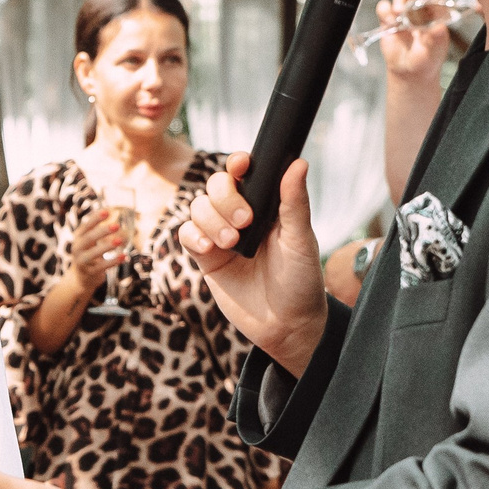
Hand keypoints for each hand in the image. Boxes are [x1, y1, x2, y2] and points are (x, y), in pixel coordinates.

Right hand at [63, 210, 126, 293]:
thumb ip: (96, 229)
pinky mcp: (90, 273)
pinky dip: (113, 262)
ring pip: (93, 254)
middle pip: (88, 239)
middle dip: (102, 231)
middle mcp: (77, 249)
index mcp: (78, 238)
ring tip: (120, 240)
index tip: (107, 211)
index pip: (86, 226)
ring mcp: (82, 262)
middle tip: (116, 225)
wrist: (81, 278)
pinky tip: (124, 256)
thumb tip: (111, 211)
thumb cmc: (89, 253)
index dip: (95, 219)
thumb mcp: (89, 241)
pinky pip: (101, 267)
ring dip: (107, 246)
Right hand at [177, 152, 327, 376]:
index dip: (238, 164)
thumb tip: (298, 163)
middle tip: (246, 221)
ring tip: (232, 243)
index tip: (242, 165)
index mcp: (267, 206)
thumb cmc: (301, 282)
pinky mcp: (206, 258)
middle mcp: (242, 217)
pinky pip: (187, 234)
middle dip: (225, 197)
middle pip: (215, 186)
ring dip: (211, 220)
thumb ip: (294, 203)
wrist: (286, 325)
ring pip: (198, 208)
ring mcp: (222, 237)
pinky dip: (193, 235)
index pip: (245, 174)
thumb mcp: (301, 241)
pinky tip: (209, 248)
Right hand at [377, 0, 454, 80]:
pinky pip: (384, 8)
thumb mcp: (434, 50)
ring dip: (399, 0)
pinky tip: (390, 23)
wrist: (408, 74)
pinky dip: (385, 11)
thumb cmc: (425, 62)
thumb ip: (436, 37)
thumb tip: (438, 26)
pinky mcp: (388, 21)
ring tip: (399, 12)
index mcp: (435, 14)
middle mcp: (420, 12)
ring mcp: (404, 15)